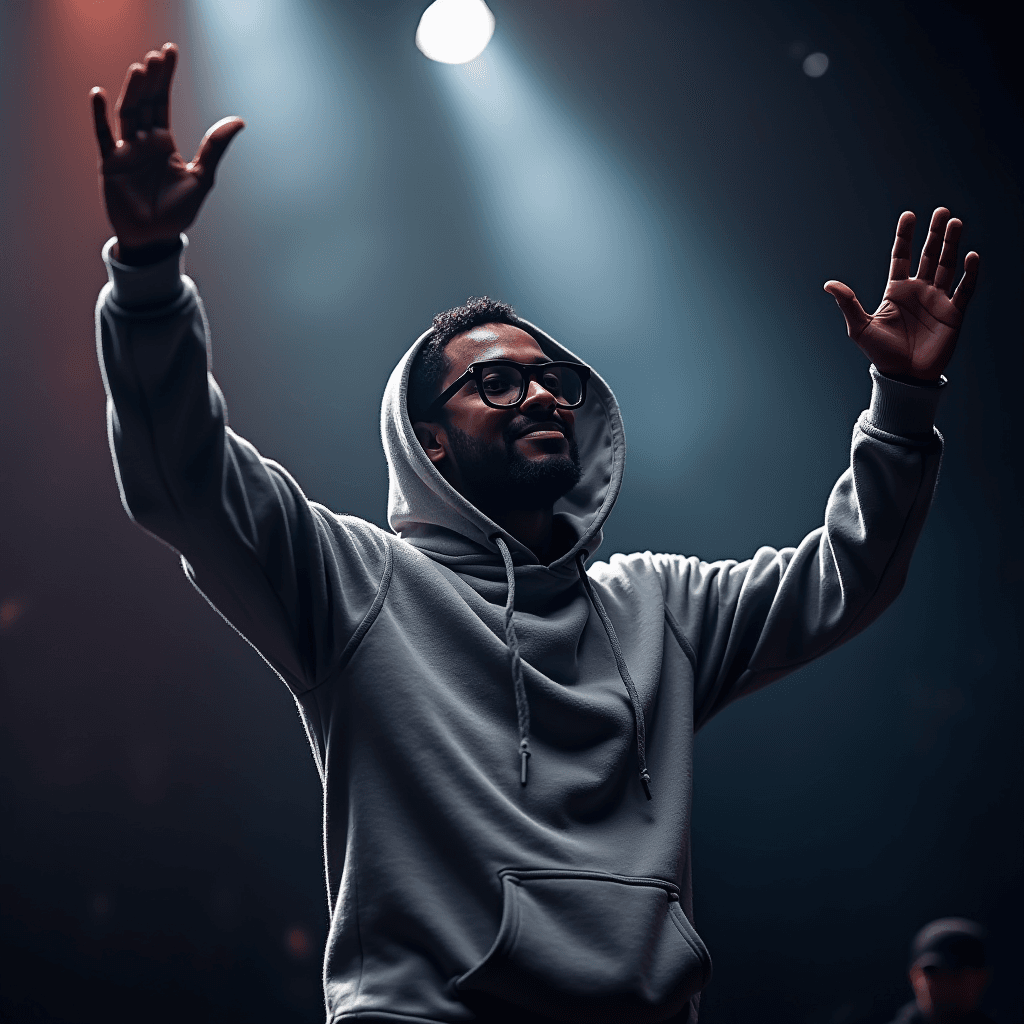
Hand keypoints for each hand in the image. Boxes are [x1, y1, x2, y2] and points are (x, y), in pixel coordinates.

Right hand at [91, 43, 243, 259]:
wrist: (154, 238)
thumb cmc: (177, 212)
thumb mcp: (201, 178)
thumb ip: (214, 148)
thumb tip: (239, 121)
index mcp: (164, 143)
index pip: (164, 103)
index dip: (166, 78)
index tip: (169, 53)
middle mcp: (143, 142)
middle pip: (145, 103)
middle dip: (152, 81)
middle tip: (157, 57)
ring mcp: (125, 151)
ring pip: (127, 114)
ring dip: (133, 92)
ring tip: (140, 71)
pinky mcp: (111, 164)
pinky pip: (104, 136)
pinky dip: (99, 116)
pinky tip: (100, 95)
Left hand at [824, 208, 978, 382]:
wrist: (904, 376)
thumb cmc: (880, 353)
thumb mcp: (859, 327)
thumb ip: (848, 303)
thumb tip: (829, 284)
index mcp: (896, 291)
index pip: (902, 256)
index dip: (905, 236)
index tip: (909, 215)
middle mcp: (918, 291)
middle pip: (928, 255)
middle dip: (935, 234)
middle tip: (941, 212)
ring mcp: (937, 300)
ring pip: (947, 265)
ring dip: (951, 244)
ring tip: (955, 223)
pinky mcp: (953, 313)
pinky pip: (964, 289)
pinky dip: (969, 273)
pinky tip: (970, 256)